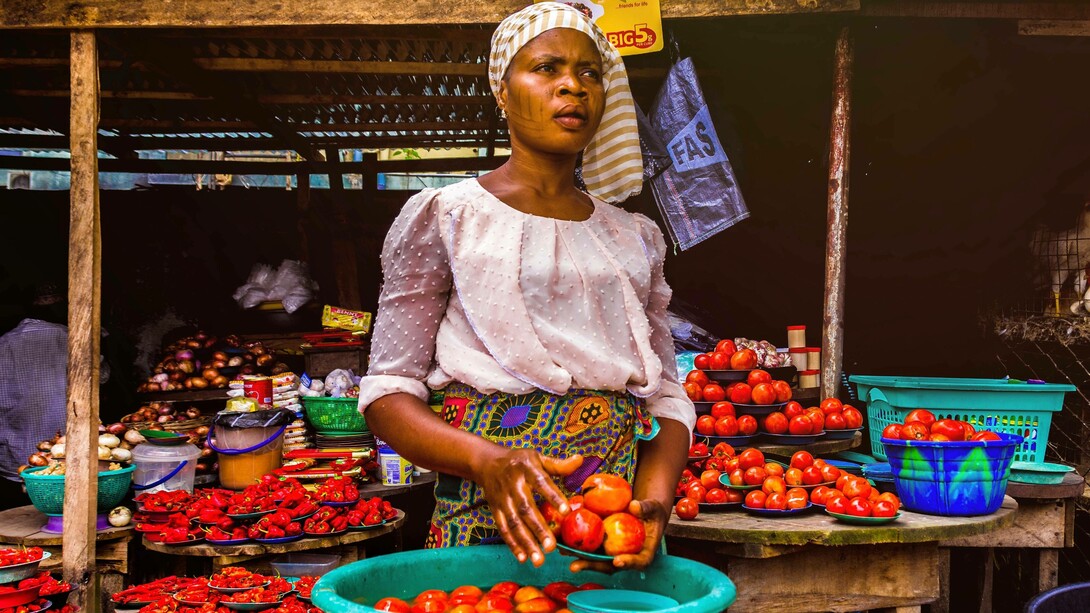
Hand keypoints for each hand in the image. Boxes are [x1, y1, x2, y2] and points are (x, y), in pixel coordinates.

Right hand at [475, 449, 582, 566]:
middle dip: (538, 529)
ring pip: (514, 523)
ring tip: (539, 560)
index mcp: (526, 469)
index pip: (541, 482)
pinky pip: (503, 528)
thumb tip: (580, 460)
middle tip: (551, 547)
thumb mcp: (537, 457)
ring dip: (525, 542)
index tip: (566, 511)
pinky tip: (523, 558)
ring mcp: (502, 499)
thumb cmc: (519, 461)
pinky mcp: (495, 510)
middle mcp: (513, 485)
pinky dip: (512, 544)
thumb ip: (558, 465)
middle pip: (526, 509)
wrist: (487, 462)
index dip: (553, 496)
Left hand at [568, 498, 669, 572]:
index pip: (639, 562)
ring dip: (578, 556)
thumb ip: (645, 508)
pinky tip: (562, 537)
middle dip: (591, 566)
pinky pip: (590, 546)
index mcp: (643, 552)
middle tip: (575, 565)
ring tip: (562, 551)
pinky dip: (576, 543)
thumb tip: (634, 506)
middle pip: (610, 565)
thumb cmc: (652, 511)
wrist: (644, 512)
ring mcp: (613, 552)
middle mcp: (626, 556)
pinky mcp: (603, 544)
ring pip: (596, 558)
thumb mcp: (653, 508)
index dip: (628, 563)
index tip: (617, 561)